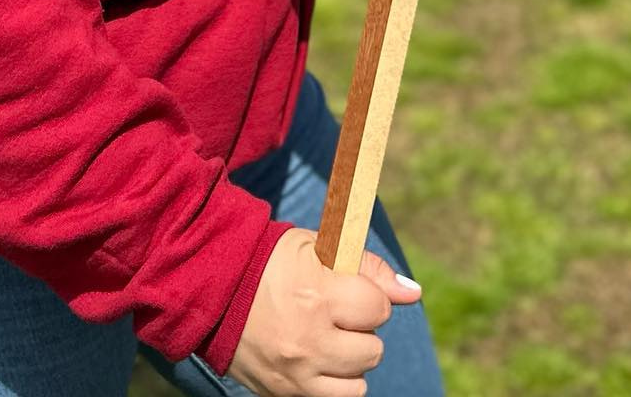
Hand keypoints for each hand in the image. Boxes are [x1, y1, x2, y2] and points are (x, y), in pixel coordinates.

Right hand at [227, 227, 421, 396]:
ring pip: (359, 381)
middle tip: (336, 312)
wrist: (216, 291)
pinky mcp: (284, 394)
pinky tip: (320, 359)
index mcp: (318, 294)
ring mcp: (296, 373)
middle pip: (373, 349)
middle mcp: (309, 339)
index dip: (368, 295)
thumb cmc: (274, 262)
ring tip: (328, 338)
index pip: (379, 308)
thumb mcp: (321, 248)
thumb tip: (414, 294)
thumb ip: (370, 268)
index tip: (347, 288)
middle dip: (361, 328)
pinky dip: (335, 382)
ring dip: (351, 359)